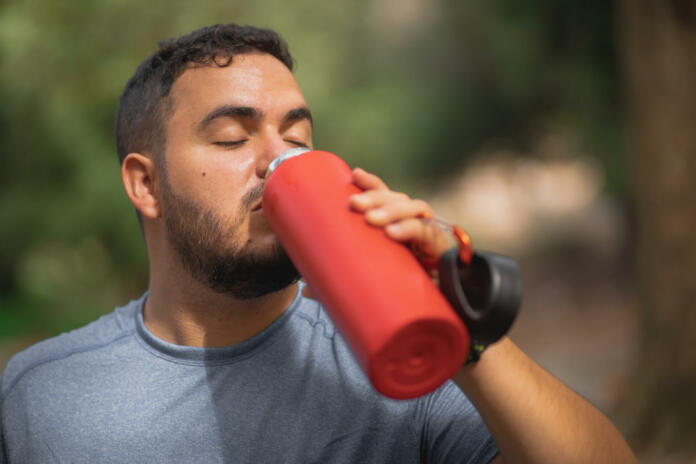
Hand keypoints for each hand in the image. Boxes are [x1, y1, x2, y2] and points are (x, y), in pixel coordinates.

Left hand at [302, 167, 450, 300]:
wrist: (436, 312)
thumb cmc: (403, 292)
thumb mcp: (370, 282)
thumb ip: (340, 283)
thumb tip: (305, 289)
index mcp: (398, 226)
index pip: (387, 197)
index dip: (373, 183)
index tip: (354, 174)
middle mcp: (414, 226)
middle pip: (397, 198)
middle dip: (376, 196)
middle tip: (354, 204)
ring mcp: (429, 235)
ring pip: (414, 208)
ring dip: (391, 210)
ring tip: (371, 220)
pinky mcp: (442, 250)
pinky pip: (428, 233)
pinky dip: (410, 229)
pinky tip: (393, 233)